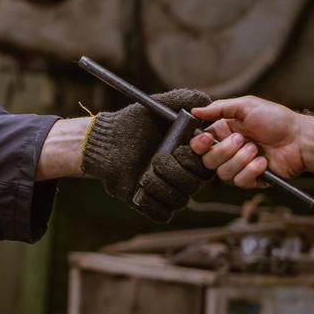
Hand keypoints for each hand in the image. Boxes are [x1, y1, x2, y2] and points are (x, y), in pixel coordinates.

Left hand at [82, 88, 211, 220]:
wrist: (105, 142)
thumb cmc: (132, 123)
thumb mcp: (157, 105)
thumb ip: (184, 99)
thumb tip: (208, 101)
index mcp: (190, 154)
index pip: (208, 165)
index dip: (196, 160)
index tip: (181, 148)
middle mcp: (182, 174)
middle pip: (195, 184)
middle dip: (174, 171)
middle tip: (157, 158)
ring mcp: (167, 190)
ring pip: (180, 200)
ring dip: (160, 184)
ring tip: (144, 172)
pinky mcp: (152, 203)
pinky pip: (161, 213)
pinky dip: (151, 201)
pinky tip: (139, 186)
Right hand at [188, 96, 308, 188]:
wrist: (301, 139)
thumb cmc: (277, 119)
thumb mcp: (246, 106)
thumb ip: (218, 108)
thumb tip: (194, 111)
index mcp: (224, 132)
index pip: (200, 144)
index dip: (199, 144)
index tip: (206, 139)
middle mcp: (229, 150)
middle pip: (208, 160)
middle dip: (224, 151)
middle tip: (243, 140)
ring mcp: (240, 165)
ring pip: (223, 173)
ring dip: (241, 160)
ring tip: (257, 150)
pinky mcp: (253, 179)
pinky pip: (240, 182)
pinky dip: (251, 171)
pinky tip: (264, 162)